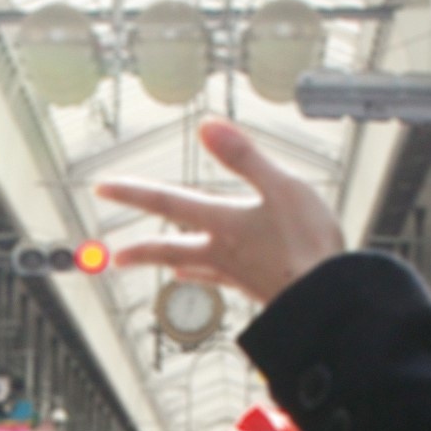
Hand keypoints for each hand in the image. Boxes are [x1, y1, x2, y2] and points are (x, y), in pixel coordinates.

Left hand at [97, 119, 348, 311]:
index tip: (103, 189)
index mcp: (224, 224)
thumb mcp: (282, 187)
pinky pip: (217, 279)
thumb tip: (207, 126)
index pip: (168, 203)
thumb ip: (244, 157)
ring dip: (166, 261)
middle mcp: (222, 252)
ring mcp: (236, 274)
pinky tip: (200, 274)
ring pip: (190, 265)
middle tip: (114, 256)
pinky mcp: (254, 289)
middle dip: (139, 250)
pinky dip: (201, 274)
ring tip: (152, 261)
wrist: (328, 303)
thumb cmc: (309, 246)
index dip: (133, 193)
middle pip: (168, 248)